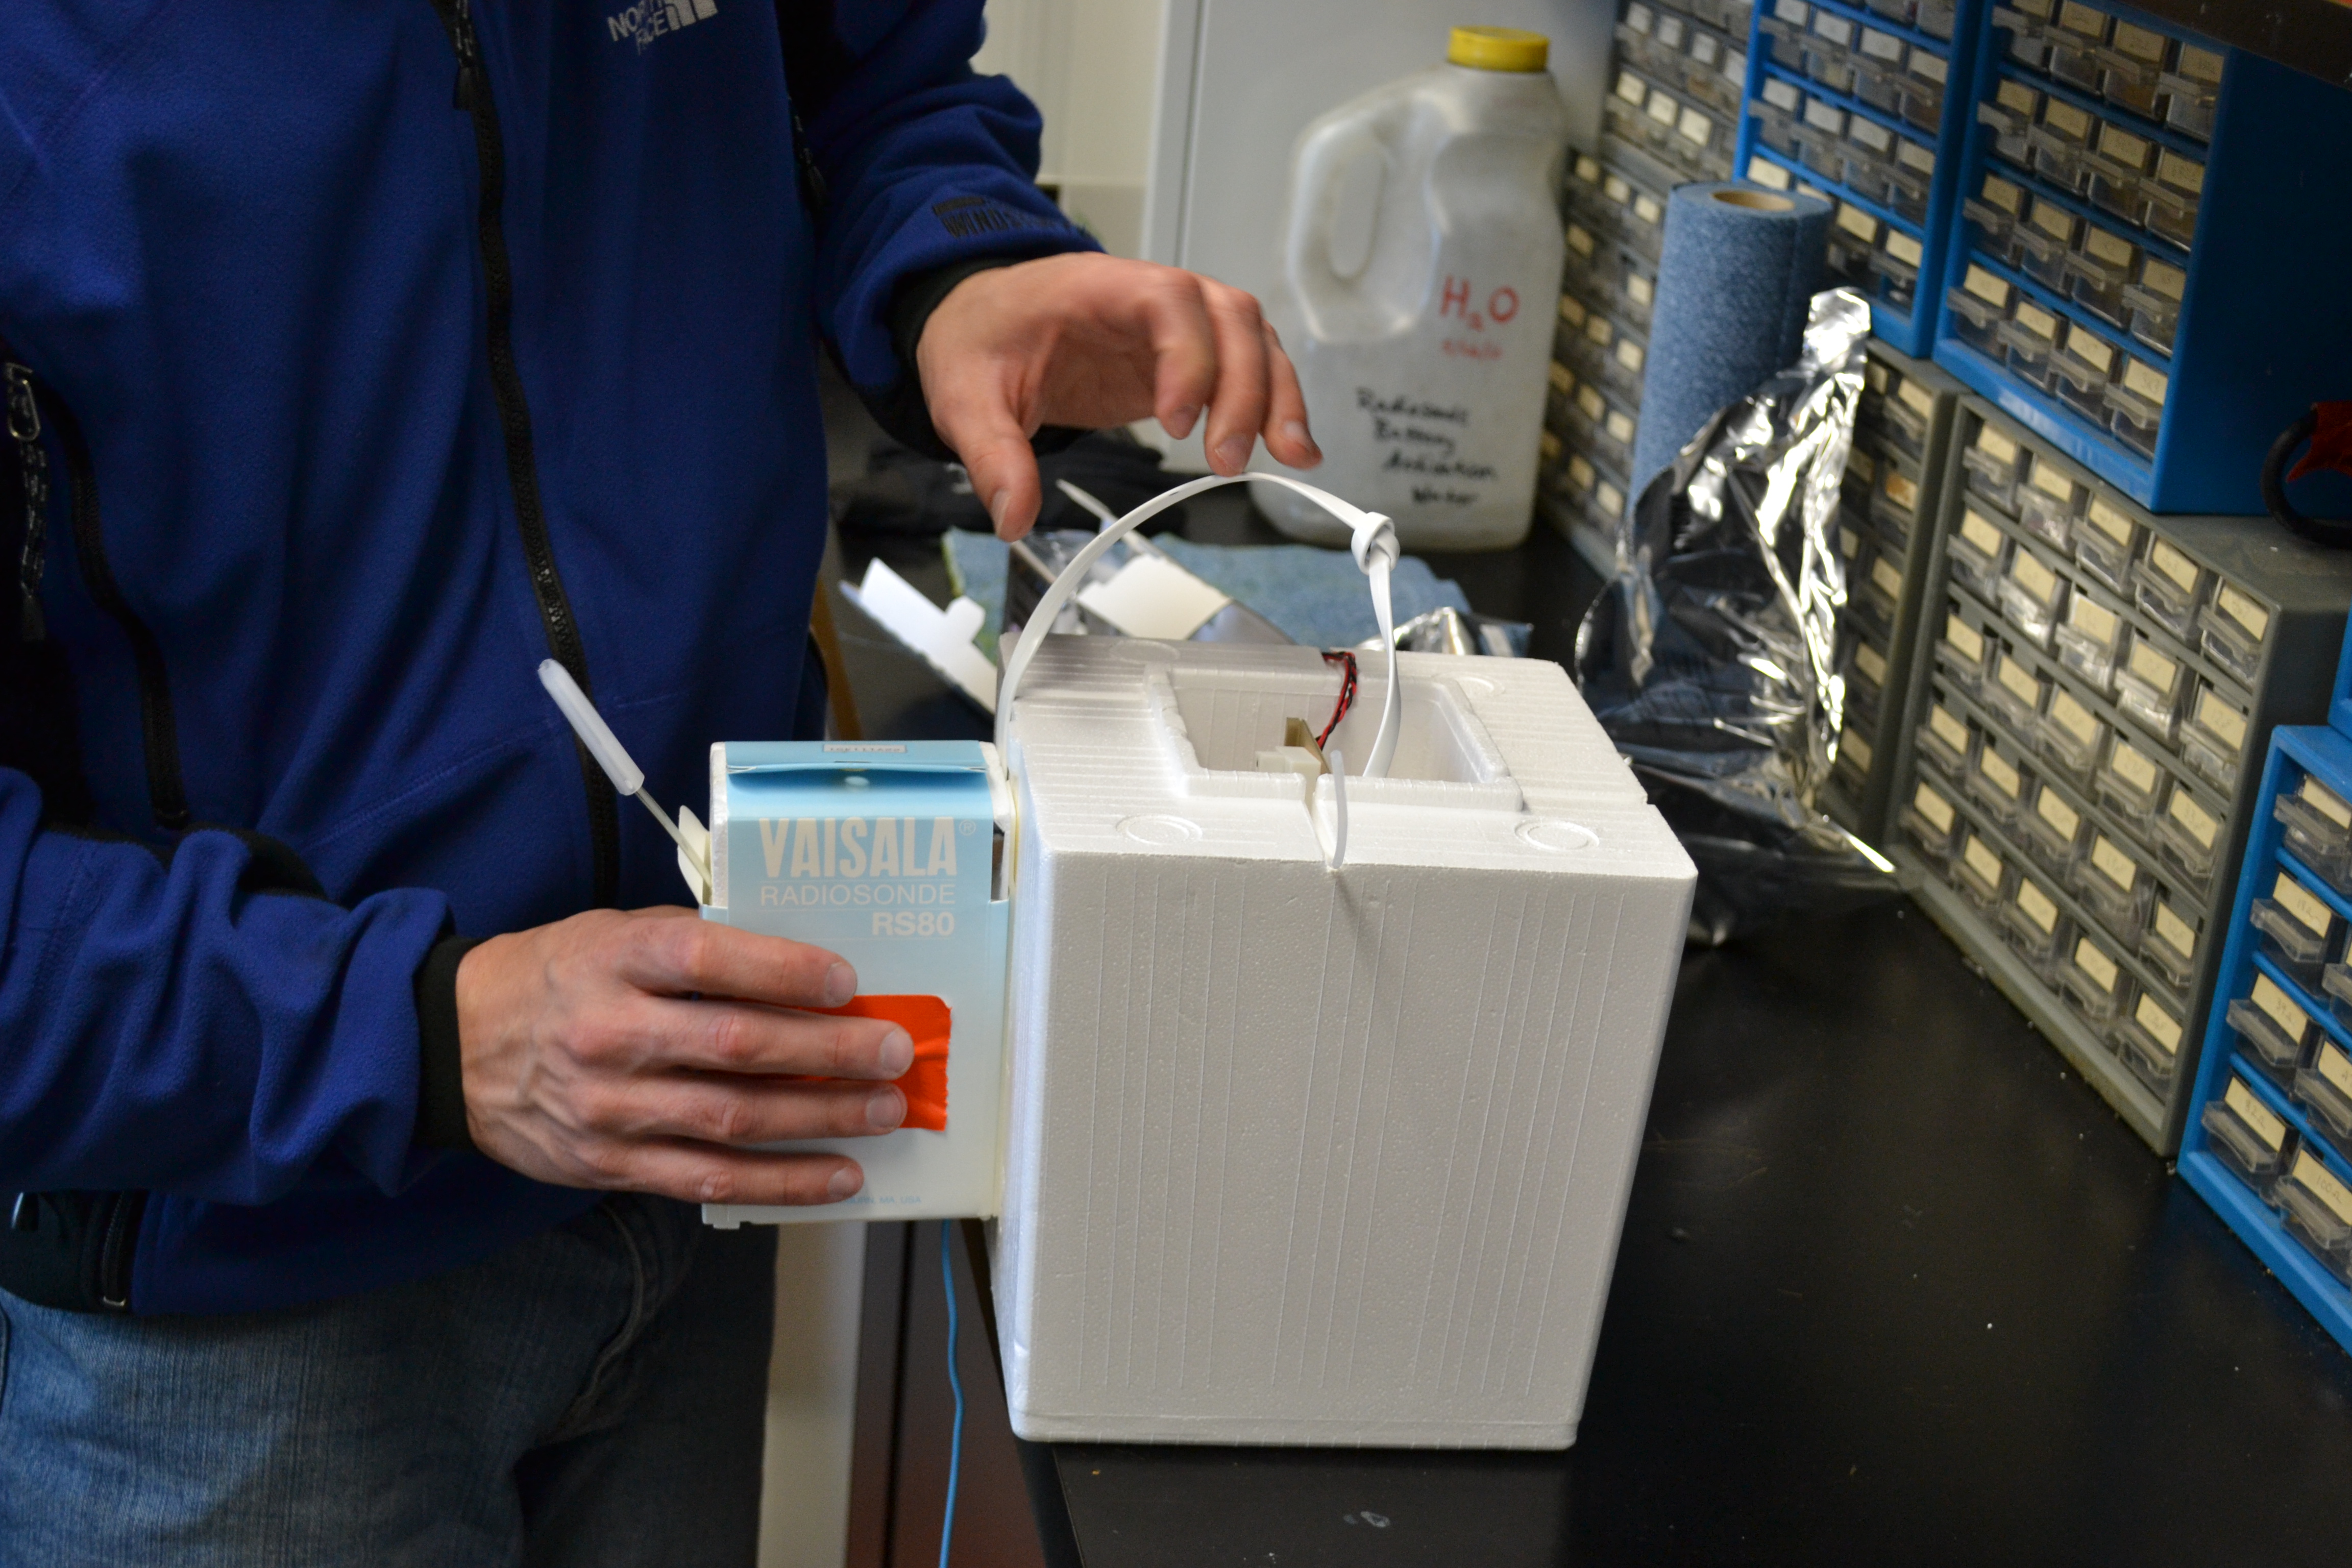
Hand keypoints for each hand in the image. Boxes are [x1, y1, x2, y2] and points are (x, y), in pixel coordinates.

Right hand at [453, 907, 910, 1205]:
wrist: (451, 1046)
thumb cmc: (555, 978)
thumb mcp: (612, 934)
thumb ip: (693, 947)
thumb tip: (796, 970)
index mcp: (615, 960)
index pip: (711, 960)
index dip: (785, 971)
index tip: (846, 980)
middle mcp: (612, 1033)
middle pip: (738, 1047)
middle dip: (830, 1052)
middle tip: (891, 1052)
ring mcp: (610, 1106)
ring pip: (735, 1119)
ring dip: (822, 1118)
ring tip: (882, 1111)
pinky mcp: (610, 1163)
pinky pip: (709, 1179)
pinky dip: (782, 1181)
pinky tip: (837, 1175)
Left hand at [915, 251, 1322, 538]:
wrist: (985, 320)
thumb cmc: (982, 340)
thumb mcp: (965, 396)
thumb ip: (993, 454)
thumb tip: (1014, 518)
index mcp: (1098, 288)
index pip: (1168, 300)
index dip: (1187, 354)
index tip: (1175, 419)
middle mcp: (1152, 295)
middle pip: (1229, 319)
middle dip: (1243, 388)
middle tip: (1226, 460)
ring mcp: (1180, 323)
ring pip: (1253, 340)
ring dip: (1276, 397)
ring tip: (1288, 457)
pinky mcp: (1190, 356)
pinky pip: (1248, 368)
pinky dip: (1275, 404)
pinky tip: (1290, 450)